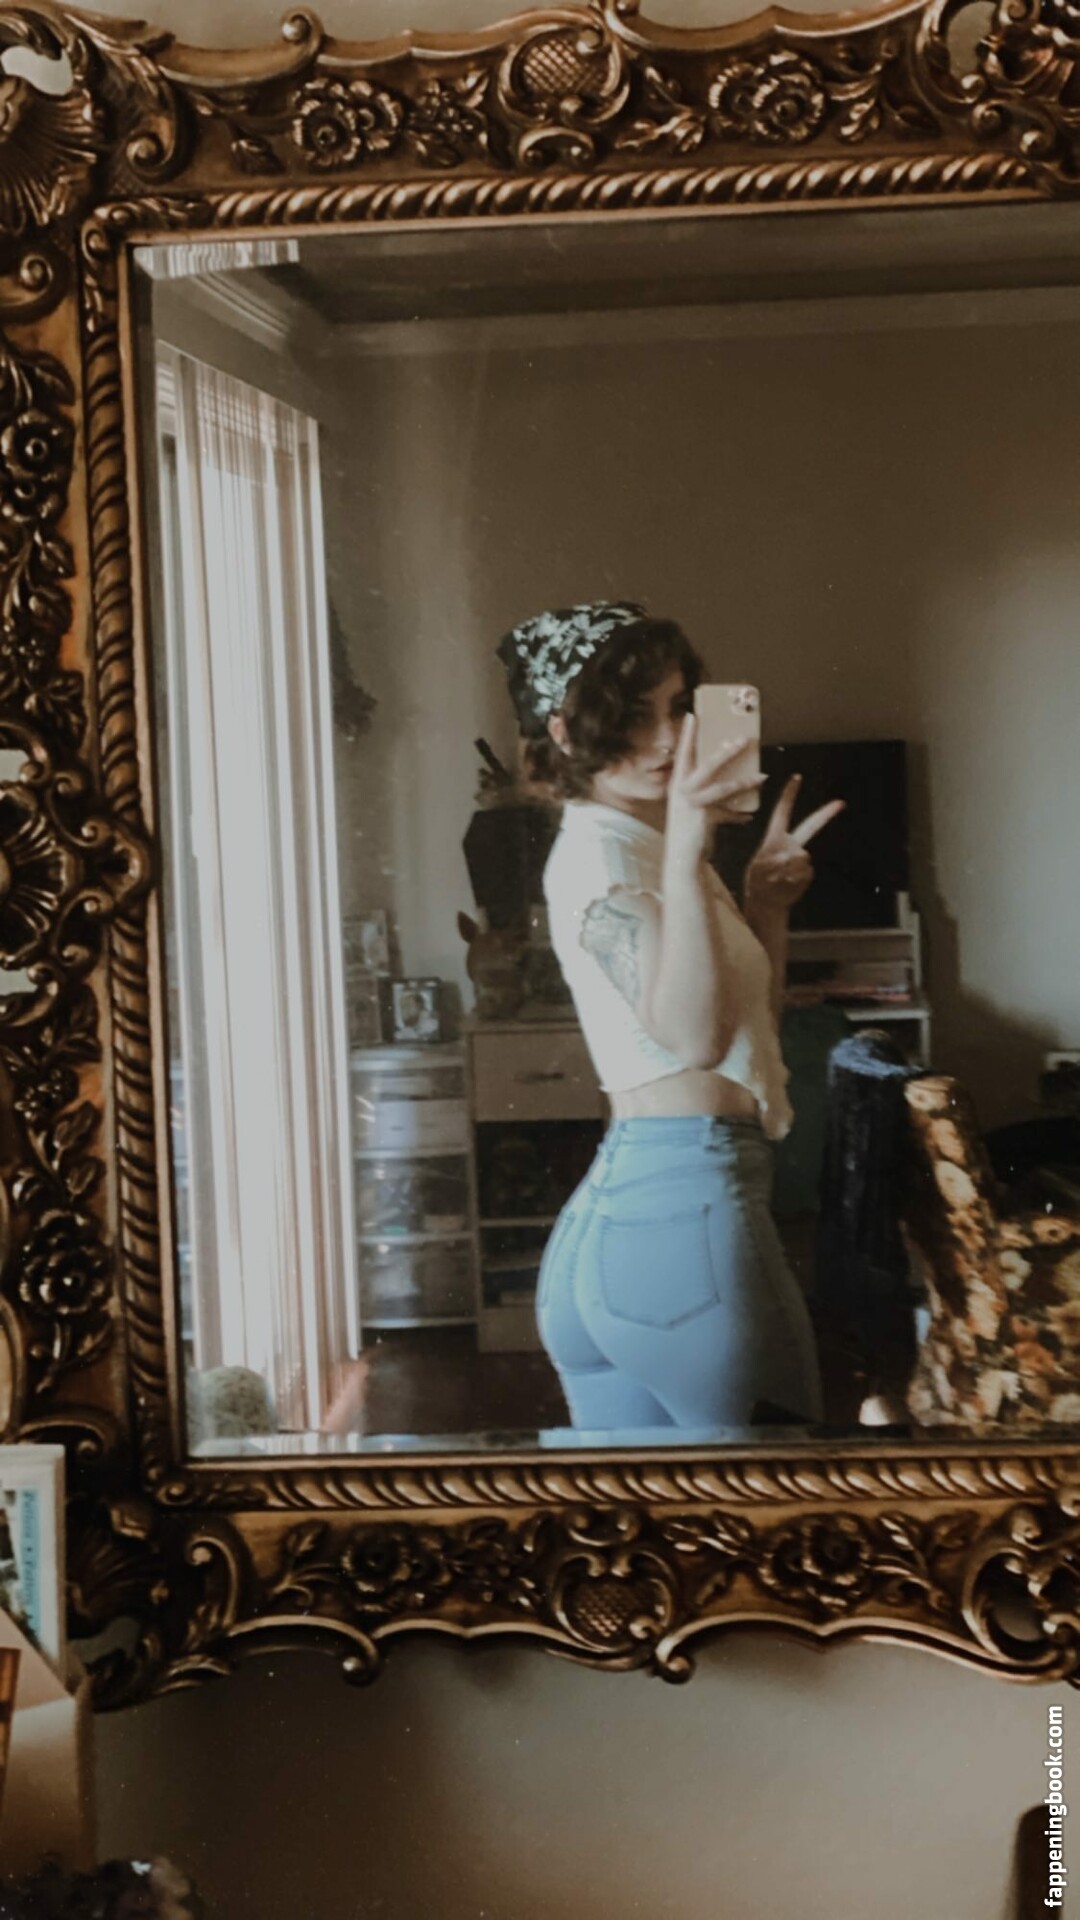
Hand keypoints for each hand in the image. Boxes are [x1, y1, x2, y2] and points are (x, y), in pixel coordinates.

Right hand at [665, 714, 767, 868]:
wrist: (680, 859)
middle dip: (726, 751)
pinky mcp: (702, 818)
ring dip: (744, 781)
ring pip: (722, 787)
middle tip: (742, 739)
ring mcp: (690, 804)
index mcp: (677, 784)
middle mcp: (681, 791)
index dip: (687, 735)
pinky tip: (750, 815)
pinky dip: (740, 815)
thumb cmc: (689, 831)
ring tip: (762, 777)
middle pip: (706, 765)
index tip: (693, 715)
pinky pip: (727, 812)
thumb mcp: (695, 807)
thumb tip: (733, 782)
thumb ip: (709, 794)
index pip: (683, 754)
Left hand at [744, 774, 844, 914]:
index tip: (797, 777)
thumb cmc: (758, 882)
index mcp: (775, 837)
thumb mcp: (756, 870)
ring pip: (800, 856)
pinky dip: (792, 880)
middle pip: (810, 826)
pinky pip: (804, 872)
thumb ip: (772, 861)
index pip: (782, 812)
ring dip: (785, 869)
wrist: (767, 902)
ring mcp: (801, 858)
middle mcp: (791, 844)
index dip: (789, 795)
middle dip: (826, 814)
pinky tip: (785, 884)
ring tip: (775, 879)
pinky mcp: (807, 872)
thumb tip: (793, 856)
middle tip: (840, 803)